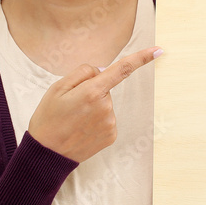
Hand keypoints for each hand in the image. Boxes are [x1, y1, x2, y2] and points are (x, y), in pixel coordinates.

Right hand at [27, 46, 162, 163]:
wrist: (46, 154)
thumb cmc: (48, 118)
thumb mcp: (57, 88)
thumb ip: (82, 73)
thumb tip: (103, 70)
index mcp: (92, 92)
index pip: (122, 69)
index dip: (142, 58)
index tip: (158, 50)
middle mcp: (106, 107)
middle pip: (105, 88)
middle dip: (91, 91)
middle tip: (71, 106)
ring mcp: (110, 123)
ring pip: (106, 104)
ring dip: (93, 108)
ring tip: (74, 120)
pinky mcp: (112, 136)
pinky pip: (107, 119)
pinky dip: (96, 121)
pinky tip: (81, 129)